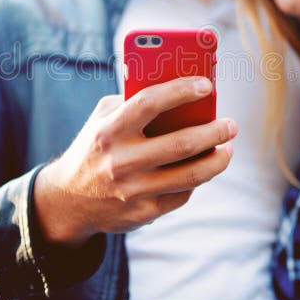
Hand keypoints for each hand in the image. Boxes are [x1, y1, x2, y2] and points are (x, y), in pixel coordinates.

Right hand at [33, 76, 236, 247]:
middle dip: (214, 132)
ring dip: (218, 160)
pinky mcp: (143, 214)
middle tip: (231, 124)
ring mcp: (133, 191)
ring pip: (191, 175)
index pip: (149, 103)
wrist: (69, 200)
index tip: (206, 85)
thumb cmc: (97, 146)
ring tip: (228, 148)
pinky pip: (183, 194)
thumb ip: (134, 102)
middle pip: (181, 144)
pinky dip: (198, 179)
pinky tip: (203, 168)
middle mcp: (121, 161)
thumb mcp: (102, 118)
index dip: (180, 90)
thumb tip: (183, 93)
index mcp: (109, 131)